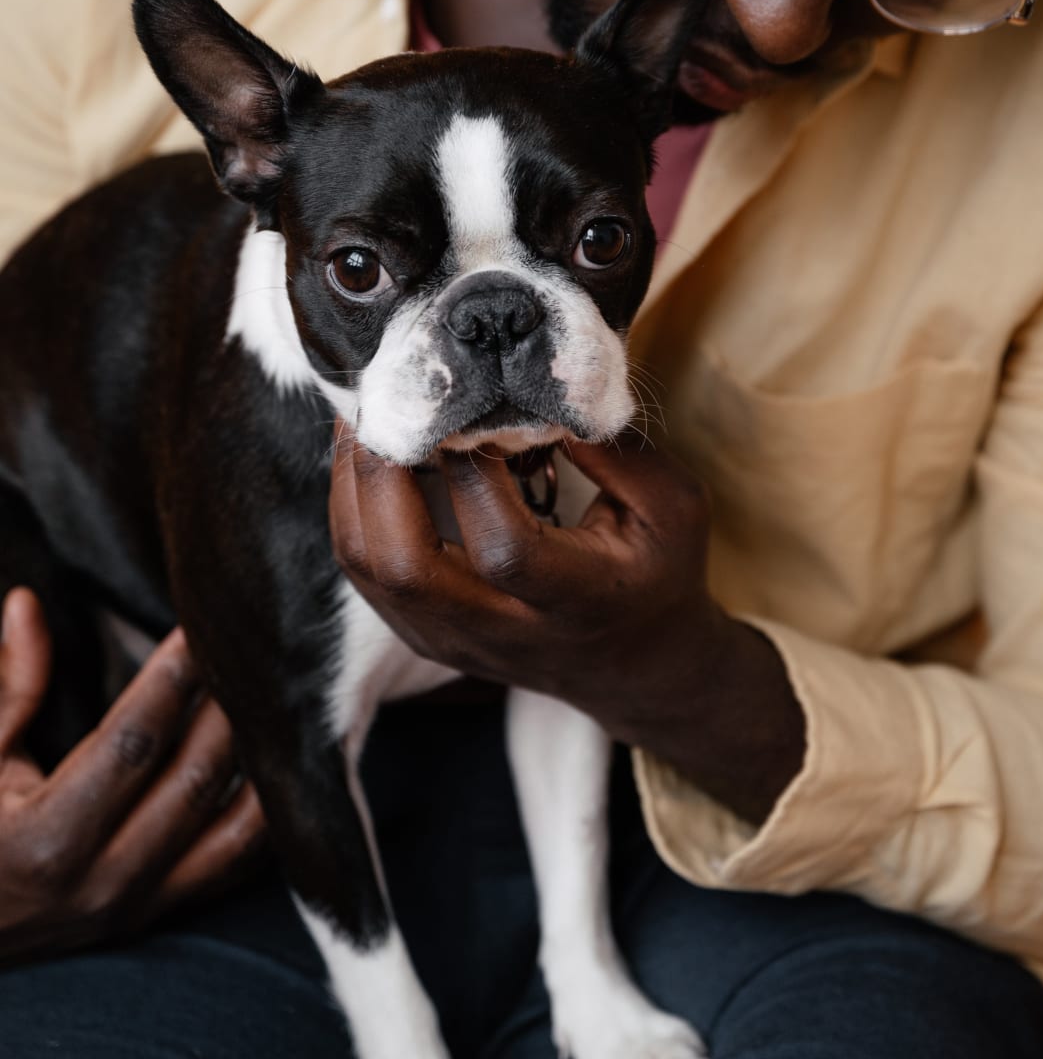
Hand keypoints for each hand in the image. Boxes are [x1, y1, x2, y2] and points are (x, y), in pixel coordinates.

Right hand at [0, 587, 266, 963]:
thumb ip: (13, 686)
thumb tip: (25, 602)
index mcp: (48, 838)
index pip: (134, 740)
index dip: (173, 678)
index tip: (199, 626)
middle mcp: (102, 881)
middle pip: (195, 779)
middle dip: (228, 708)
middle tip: (252, 651)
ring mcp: (136, 908)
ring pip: (232, 829)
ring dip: (261, 761)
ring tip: (277, 700)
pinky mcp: (155, 921)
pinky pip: (233, 868)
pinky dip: (264, 818)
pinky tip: (280, 767)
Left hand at [330, 432, 805, 822]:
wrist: (636, 665)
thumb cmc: (658, 572)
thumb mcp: (672, 506)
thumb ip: (613, 450)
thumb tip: (535, 393)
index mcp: (573, 600)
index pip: (503, 548)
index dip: (474, 474)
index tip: (469, 411)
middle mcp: (502, 630)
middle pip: (406, 568)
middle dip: (382, 475)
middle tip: (386, 402)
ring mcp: (453, 640)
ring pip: (369, 570)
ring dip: (353, 487)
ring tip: (365, 420)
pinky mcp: (424, 636)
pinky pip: (365, 574)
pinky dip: (355, 509)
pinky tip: (371, 461)